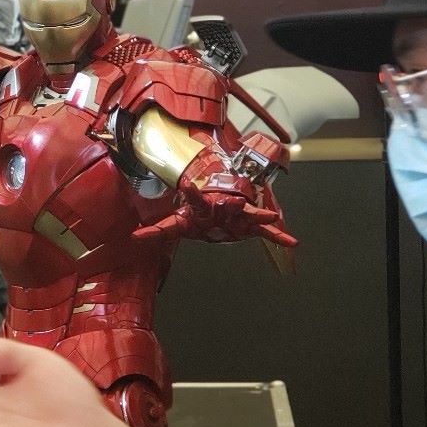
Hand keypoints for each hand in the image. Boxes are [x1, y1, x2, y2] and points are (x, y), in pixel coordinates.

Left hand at [133, 184, 296, 246]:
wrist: (216, 212)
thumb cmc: (197, 217)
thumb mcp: (176, 225)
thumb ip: (157, 231)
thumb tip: (134, 237)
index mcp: (203, 206)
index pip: (194, 198)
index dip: (191, 192)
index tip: (186, 184)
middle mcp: (223, 206)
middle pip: (227, 203)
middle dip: (231, 203)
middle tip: (234, 201)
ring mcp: (239, 214)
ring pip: (250, 213)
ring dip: (259, 215)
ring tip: (270, 216)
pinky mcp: (251, 224)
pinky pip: (266, 231)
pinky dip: (278, 236)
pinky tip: (292, 242)